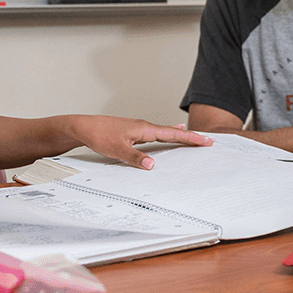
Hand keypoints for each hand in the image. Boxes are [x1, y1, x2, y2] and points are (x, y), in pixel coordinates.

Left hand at [66, 116, 214, 169]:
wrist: (84, 127)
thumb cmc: (99, 135)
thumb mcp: (117, 149)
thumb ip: (135, 157)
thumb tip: (152, 165)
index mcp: (144, 129)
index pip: (172, 134)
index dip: (190, 138)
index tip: (205, 140)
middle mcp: (144, 127)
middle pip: (173, 132)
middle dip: (190, 137)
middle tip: (208, 141)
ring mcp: (139, 128)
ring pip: (165, 132)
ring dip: (180, 136)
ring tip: (195, 138)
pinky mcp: (134, 132)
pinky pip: (156, 134)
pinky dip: (168, 135)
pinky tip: (170, 134)